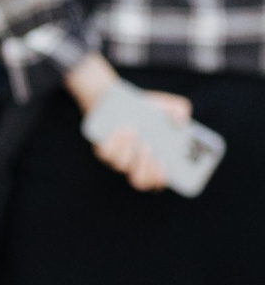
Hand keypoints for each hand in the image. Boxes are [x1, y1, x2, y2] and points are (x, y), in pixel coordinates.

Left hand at [68, 55, 191, 192]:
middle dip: (145, 166)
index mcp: (156, 163)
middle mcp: (136, 166)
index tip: (164, 162)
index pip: (158, 184)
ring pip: (121, 165)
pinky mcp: (103, 150)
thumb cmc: (150, 109)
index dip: (160, 179)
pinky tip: (119, 129)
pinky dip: (113, 142)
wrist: (120, 101)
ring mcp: (119, 160)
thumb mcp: (168, 106)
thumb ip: (180, 110)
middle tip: (148, 146)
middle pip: (140, 181)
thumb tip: (181, 121)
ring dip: (128, 149)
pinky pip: (106, 154)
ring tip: (133, 129)